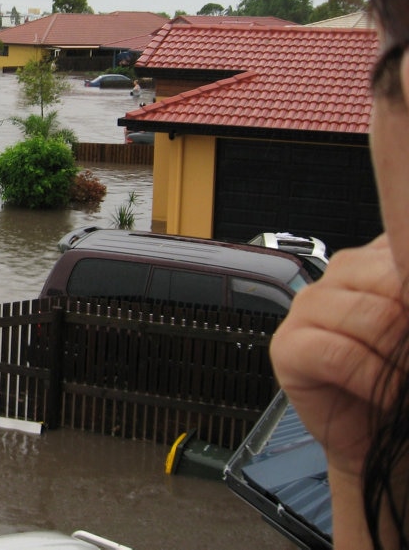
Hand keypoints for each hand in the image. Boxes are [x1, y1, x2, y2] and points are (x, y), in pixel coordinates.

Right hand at [271, 234, 408, 479]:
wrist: (387, 442)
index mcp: (378, 258)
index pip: (401, 241)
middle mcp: (340, 274)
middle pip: (394, 279)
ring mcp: (308, 307)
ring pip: (372, 315)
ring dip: (401, 359)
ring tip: (405, 380)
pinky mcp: (287, 346)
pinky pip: (339, 354)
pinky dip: (374, 380)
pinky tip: (384, 395)